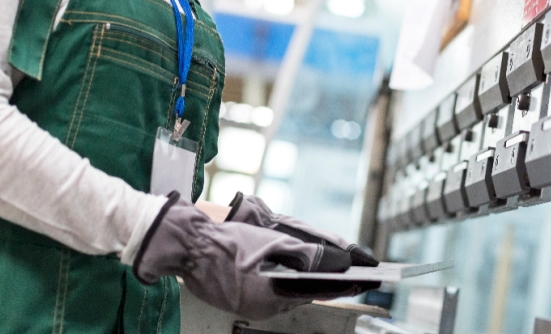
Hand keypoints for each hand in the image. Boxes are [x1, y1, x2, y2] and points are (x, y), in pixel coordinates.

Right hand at [134, 193, 374, 320]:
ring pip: (287, 296)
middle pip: (302, 295)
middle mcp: (262, 308)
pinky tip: (295, 274)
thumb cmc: (225, 244)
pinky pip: (271, 295)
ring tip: (331, 275)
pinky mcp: (241, 301)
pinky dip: (286, 284)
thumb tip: (328, 261)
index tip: (363, 282)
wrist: (187, 247)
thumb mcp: (268, 244)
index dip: (342, 285)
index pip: (316, 292)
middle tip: (354, 277)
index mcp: (270, 296)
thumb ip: (300, 254)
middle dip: (327, 284)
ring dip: (306, 284)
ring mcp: (250, 307)